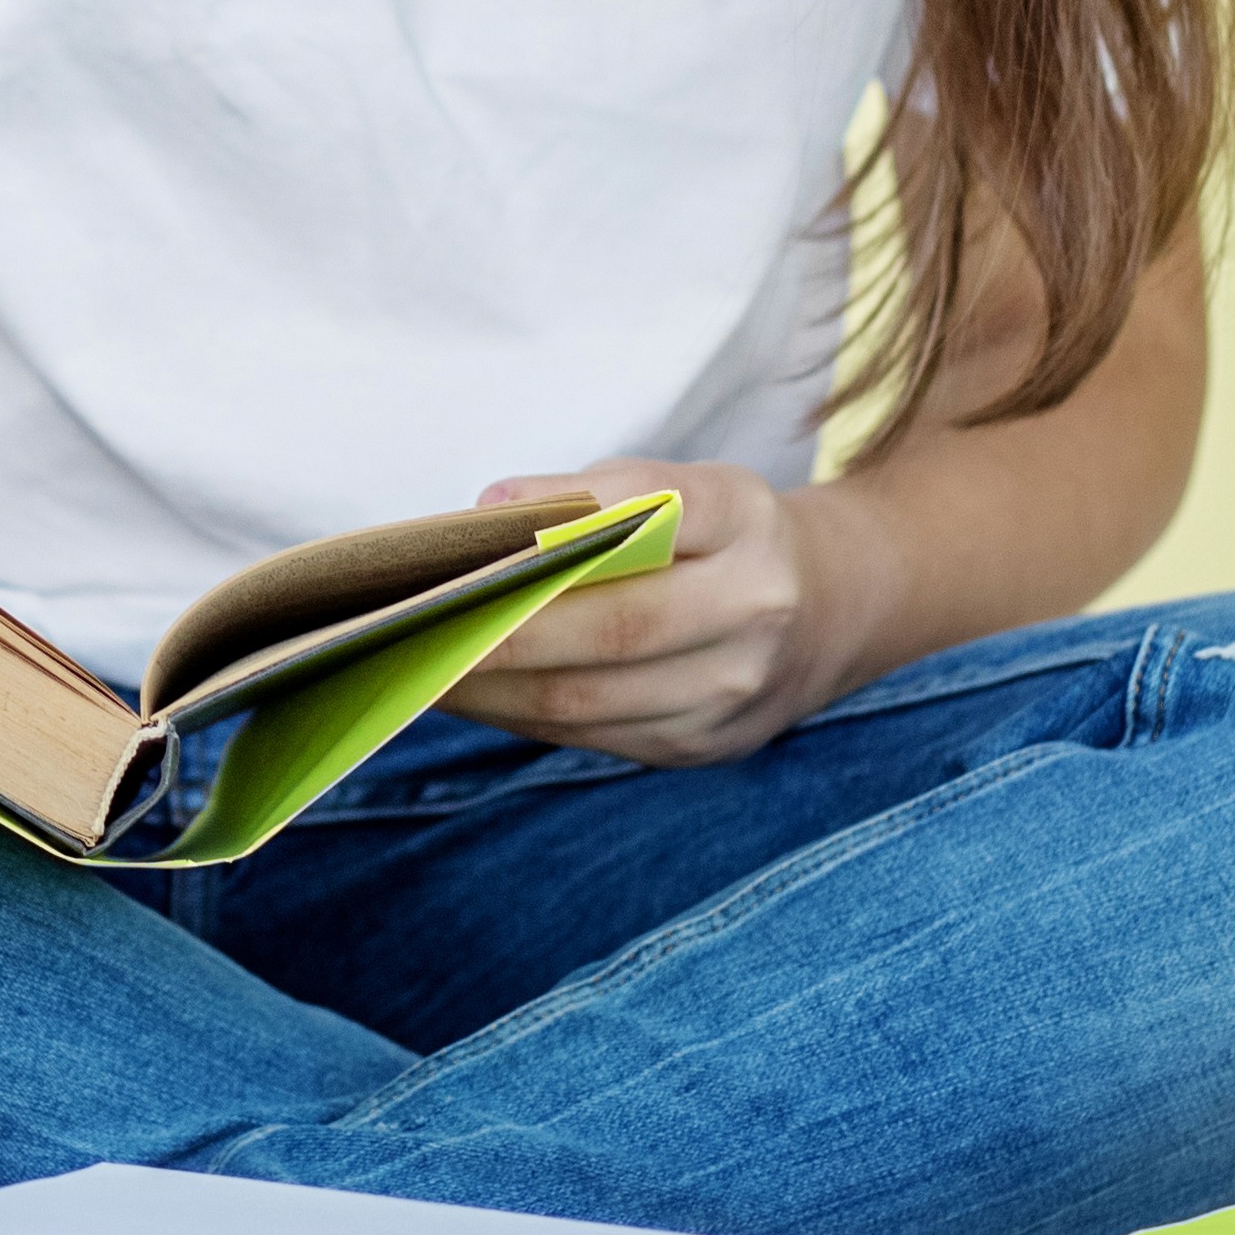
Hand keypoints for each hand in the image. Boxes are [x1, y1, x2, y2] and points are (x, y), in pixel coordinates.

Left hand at [433, 460, 878, 763]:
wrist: (823, 614)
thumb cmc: (715, 537)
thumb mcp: (680, 488)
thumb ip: (593, 494)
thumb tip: (490, 514)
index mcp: (744, 520)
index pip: (655, 510)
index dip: (563, 517)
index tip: (474, 523)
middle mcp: (753, 608)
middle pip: (614, 627)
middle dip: (502, 632)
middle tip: (412, 625)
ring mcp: (733, 690)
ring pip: (590, 700)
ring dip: (492, 690)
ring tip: (414, 667)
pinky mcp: (703, 745)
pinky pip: (592, 735)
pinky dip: (517, 717)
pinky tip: (464, 696)